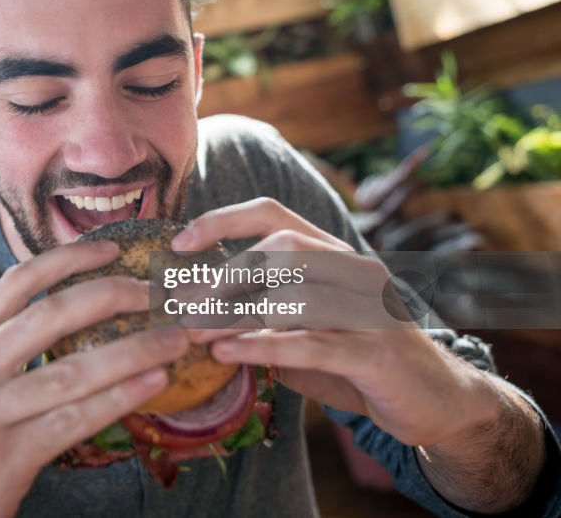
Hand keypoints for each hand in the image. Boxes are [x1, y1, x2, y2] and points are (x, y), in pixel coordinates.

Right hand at [0, 240, 188, 517]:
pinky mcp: (1, 457)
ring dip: (133, 350)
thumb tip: (71, 313)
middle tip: (157, 292)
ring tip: (174, 339)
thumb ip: (2, 349)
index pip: (16, 283)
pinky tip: (153, 384)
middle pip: (49, 316)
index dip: (67, 259)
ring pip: (71, 370)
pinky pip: (74, 419)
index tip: (113, 248)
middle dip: (112, 295)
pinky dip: (120, 397)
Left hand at [171, 198, 499, 447]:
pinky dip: (262, 347)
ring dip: (234, 315)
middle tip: (182, 305)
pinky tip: (227, 354)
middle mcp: (354, 270)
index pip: (274, 214)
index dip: (223, 221)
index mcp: (334, 254)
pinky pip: (311, 343)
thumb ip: (262, 313)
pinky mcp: (375, 353)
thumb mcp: (307, 328)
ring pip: (293, 296)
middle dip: (224, 276)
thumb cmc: (358, 360)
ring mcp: (370, 309)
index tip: (179, 243)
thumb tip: (196, 310)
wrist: (437, 400)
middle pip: (281, 249)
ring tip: (195, 334)